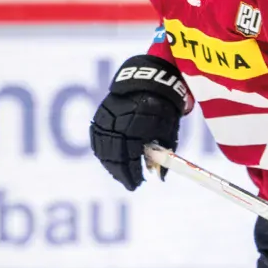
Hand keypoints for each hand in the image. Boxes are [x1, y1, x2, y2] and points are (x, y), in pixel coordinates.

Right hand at [90, 54, 191, 190]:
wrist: (150, 82)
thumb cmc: (164, 109)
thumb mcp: (169, 131)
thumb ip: (164, 154)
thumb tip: (160, 177)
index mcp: (137, 126)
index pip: (129, 157)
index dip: (132, 173)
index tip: (137, 184)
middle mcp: (118, 123)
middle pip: (114, 156)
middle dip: (122, 173)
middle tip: (131, 183)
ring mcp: (106, 119)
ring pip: (103, 149)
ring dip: (111, 165)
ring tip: (121, 174)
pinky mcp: (100, 116)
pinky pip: (97, 139)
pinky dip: (103, 152)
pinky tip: (111, 160)